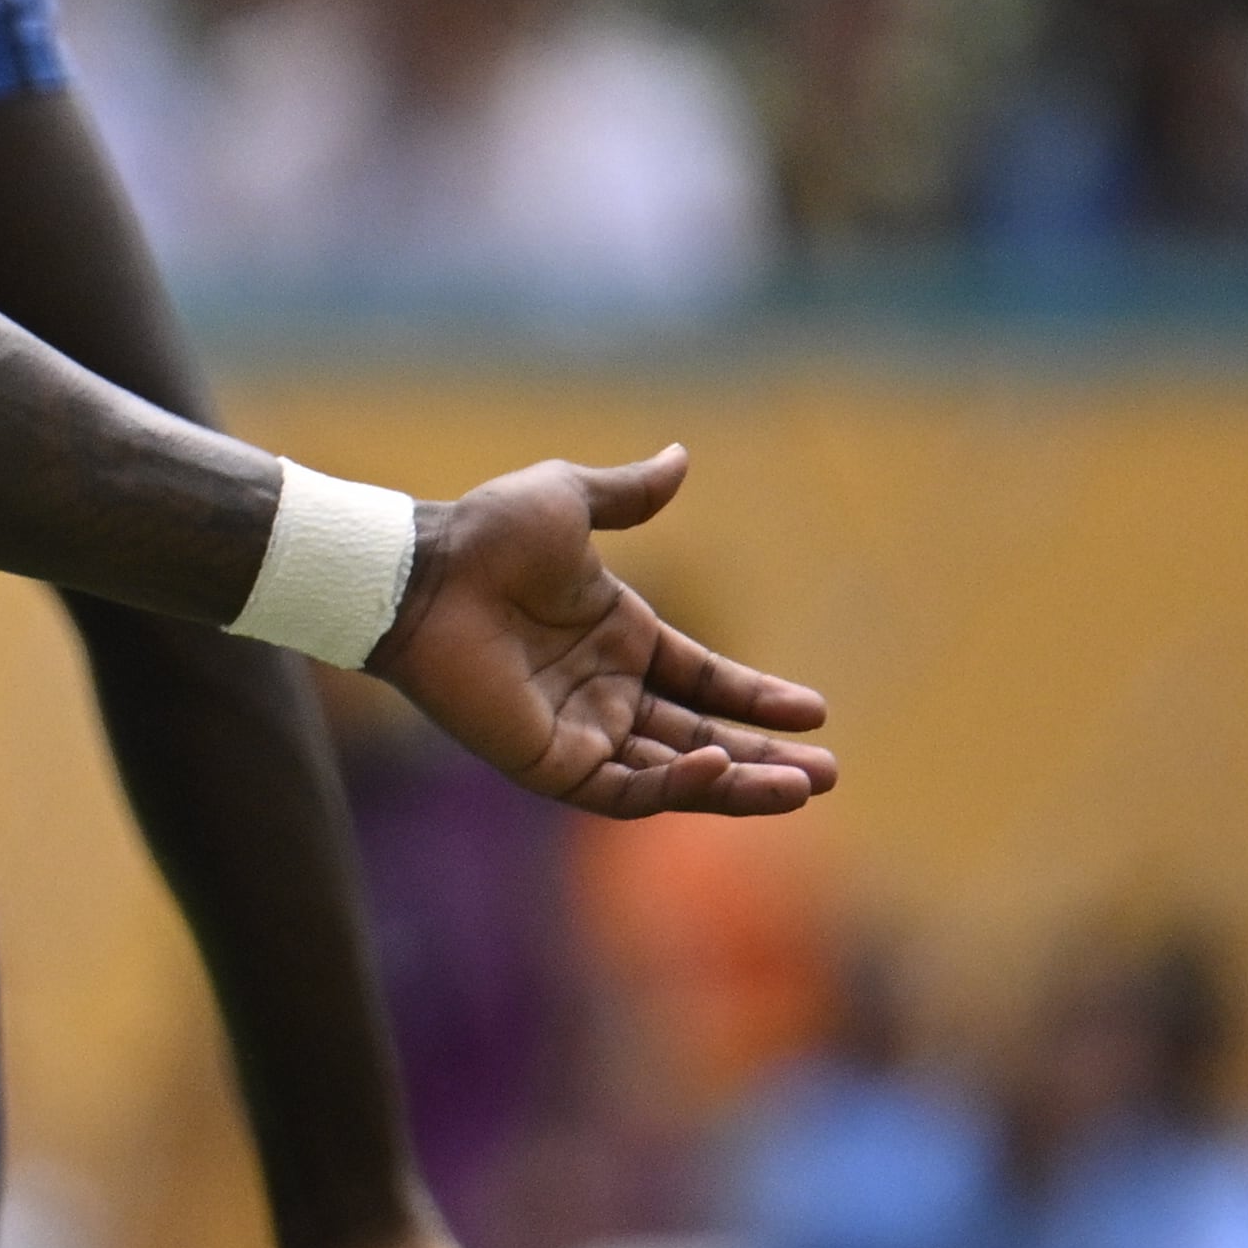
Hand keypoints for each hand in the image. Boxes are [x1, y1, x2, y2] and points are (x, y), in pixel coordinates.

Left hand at [368, 447, 831, 815]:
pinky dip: (673, 787)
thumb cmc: (484, 535)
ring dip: (736, 784)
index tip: (815, 711)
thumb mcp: (568, 500)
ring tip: (800, 787)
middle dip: (763, 759)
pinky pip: (623, 790)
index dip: (757, 699)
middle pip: (700, 737)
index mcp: (619, 637)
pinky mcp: (547, 761)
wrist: (420, 572)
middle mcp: (604, 691)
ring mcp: (577, 730)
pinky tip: (719, 767)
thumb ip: (627, 494)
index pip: (705, 681)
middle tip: (827, 776)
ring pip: (672, 775)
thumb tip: (681, 457)